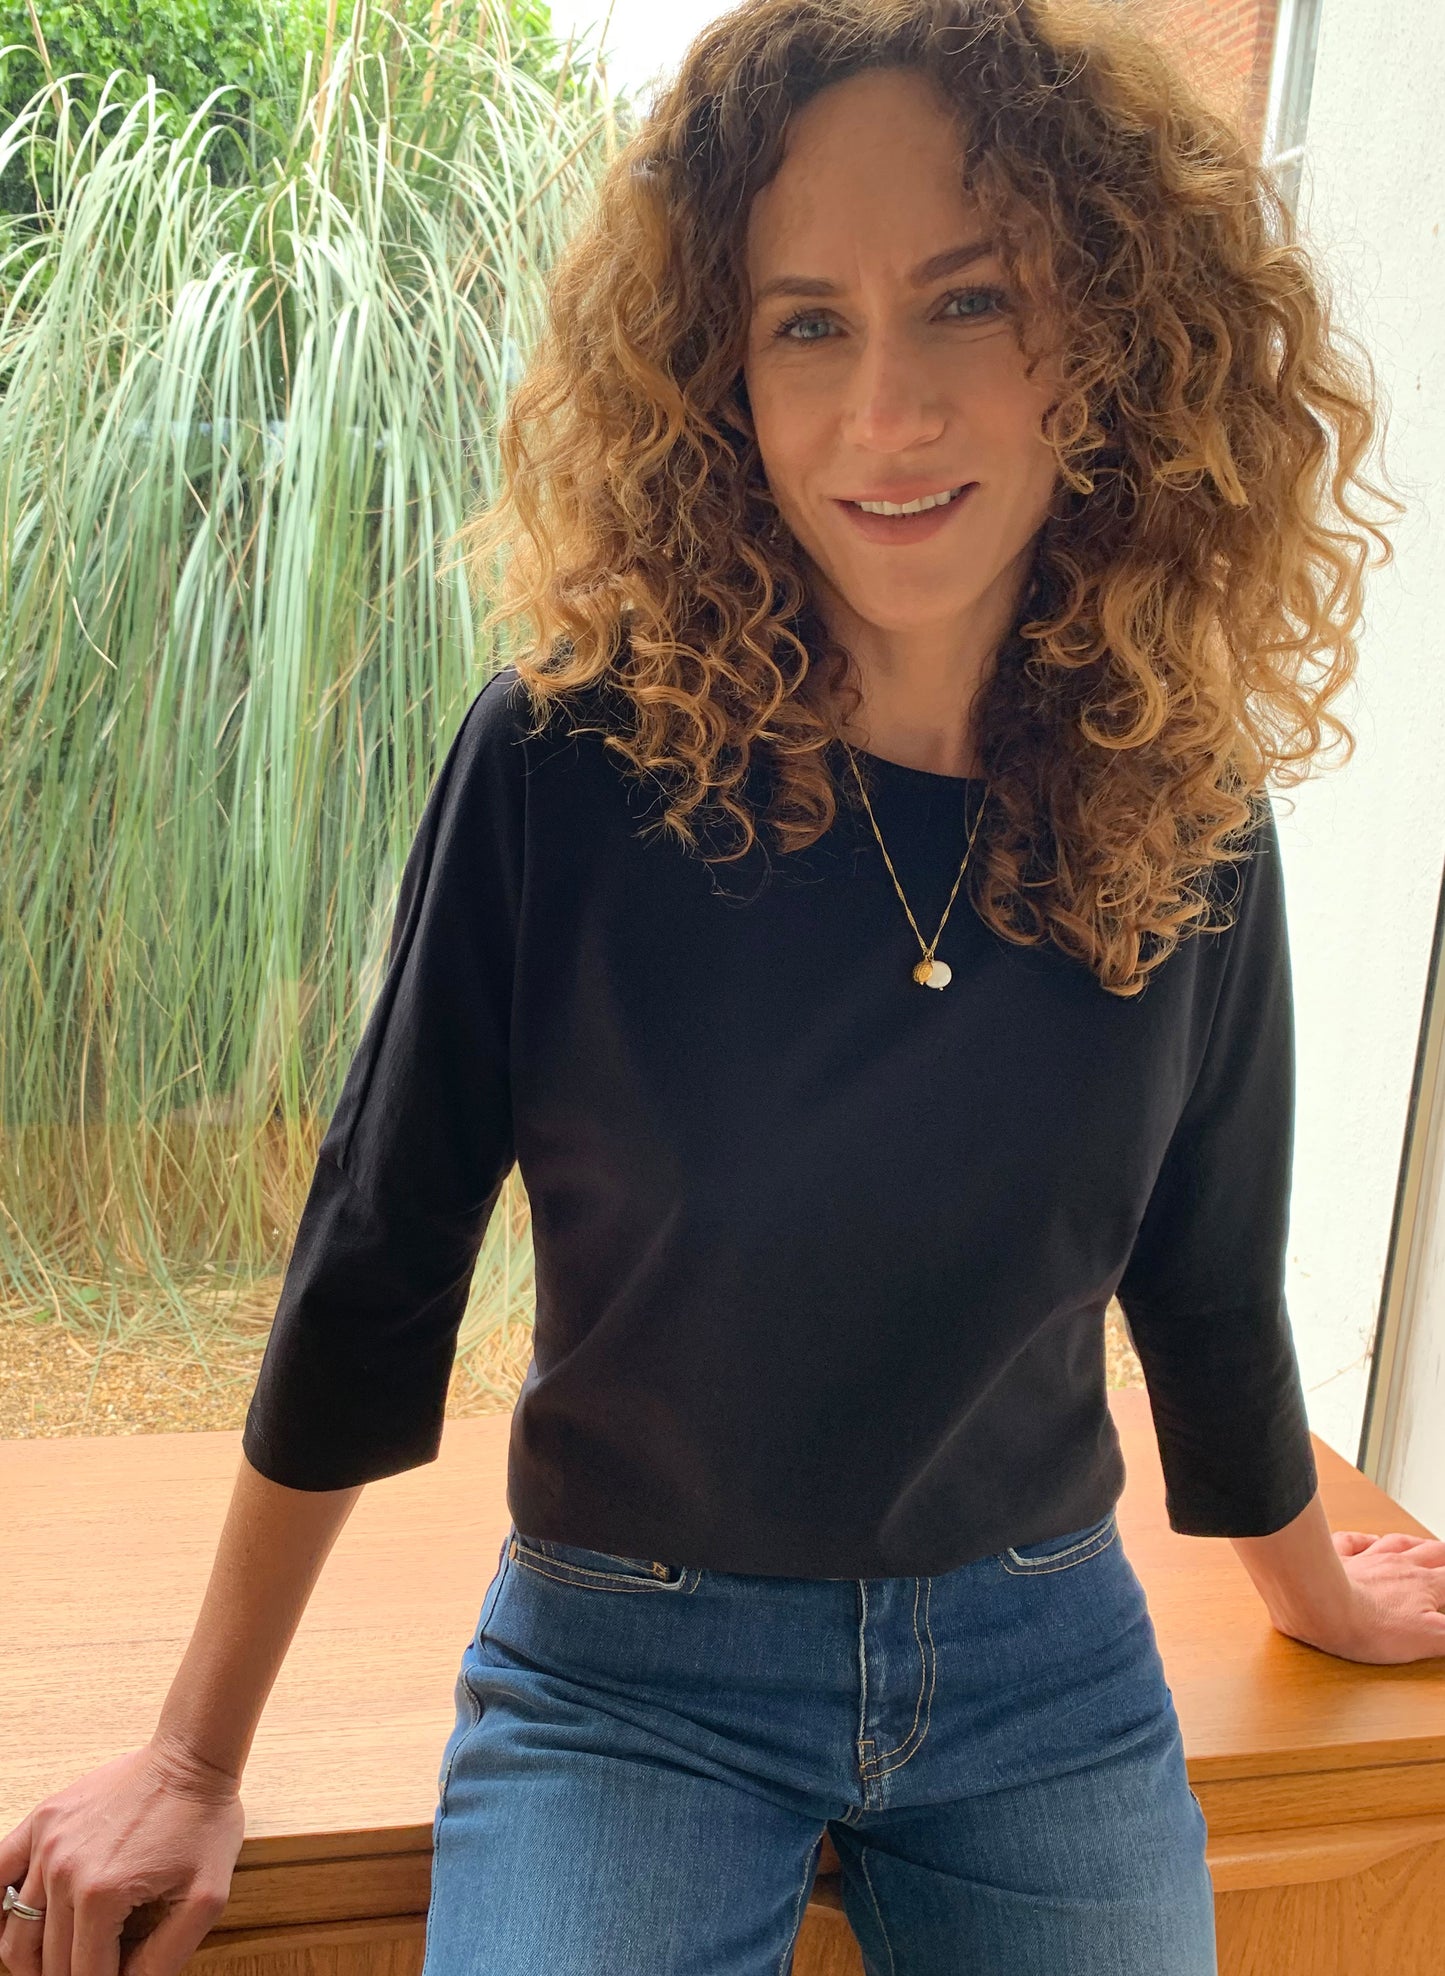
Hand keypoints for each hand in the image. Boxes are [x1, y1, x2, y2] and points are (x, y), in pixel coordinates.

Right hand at [0, 1741, 243, 1975]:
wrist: (191, 1756)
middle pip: (50, 1961)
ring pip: (18, 1933)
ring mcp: (47, 1844)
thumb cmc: (203, 1823)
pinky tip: (19, 1927)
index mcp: (102, 1896)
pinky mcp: (42, 1820)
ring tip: (60, 1966)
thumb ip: (164, 1958)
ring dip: (36, 1961)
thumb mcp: (205, 1899)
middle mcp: (63, 1872)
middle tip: (99, 1970)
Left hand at [1274, 1530, 1444, 1663]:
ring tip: (1423, 1544)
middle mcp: (1398, 1565)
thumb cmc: (1371, 1627)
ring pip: (1397, 1543)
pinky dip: (1364, 1540)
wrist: (1319, 1605)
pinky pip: (1354, 1542)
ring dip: (1414, 1543)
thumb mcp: (1430, 1639)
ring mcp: (1367, 1558)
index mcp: (1424, 1584)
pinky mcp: (1338, 1559)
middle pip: (1432, 1553)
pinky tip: (1366, 1540)